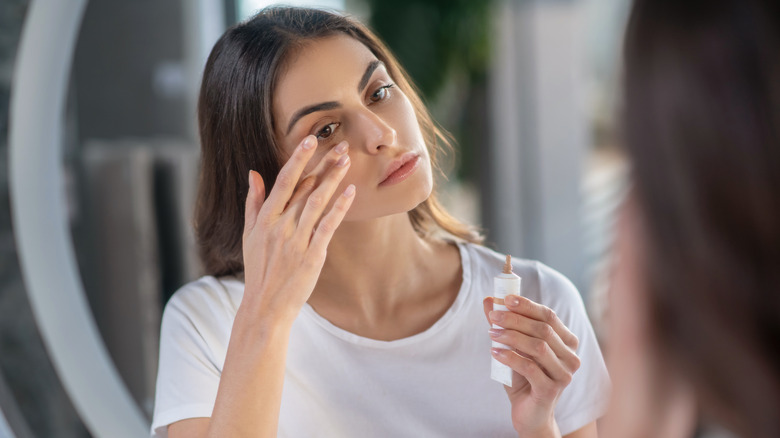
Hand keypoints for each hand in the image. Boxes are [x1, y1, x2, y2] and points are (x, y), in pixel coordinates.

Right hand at [241, 135, 354, 322]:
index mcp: (264, 219)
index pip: (283, 181)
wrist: (264, 306)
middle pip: (304, 188)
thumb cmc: (258, 270)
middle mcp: (280, 226)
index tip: (310, 139)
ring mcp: (296, 240)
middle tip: (341, 144)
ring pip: (317, 202)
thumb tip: (253, 173)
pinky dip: (339, 208)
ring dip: (333, 179)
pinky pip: (327, 226)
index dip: (297, 159)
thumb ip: (253, 203)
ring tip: (347, 160)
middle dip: (323, 164)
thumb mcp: (249, 235)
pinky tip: (350, 192)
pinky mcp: (312, 256)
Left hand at [483, 295, 580, 437]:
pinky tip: (495, 352)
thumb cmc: (523, 377)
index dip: (527, 305)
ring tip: (491, 333)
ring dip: (512, 336)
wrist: (529, 413)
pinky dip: (510, 357)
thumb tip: (489, 300)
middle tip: (494, 316)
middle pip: (543, 329)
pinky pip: (530, 368)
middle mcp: (571, 357)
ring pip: (538, 347)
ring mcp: (564, 375)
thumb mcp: (513, 348)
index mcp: (567, 342)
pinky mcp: (551, 390)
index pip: (549, 316)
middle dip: (515, 319)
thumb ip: (504, 324)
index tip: (505, 299)